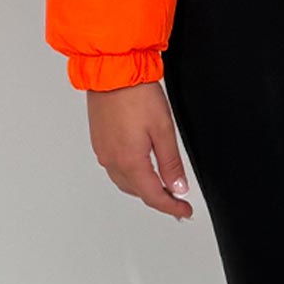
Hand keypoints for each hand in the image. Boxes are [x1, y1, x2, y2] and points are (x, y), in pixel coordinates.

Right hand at [86, 81, 193, 220]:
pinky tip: (140, 168)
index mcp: (129, 161)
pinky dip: (130, 175)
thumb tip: (178, 188)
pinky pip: (115, 169)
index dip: (171, 207)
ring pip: (124, 182)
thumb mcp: (163, 129)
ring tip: (162, 187)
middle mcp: (112, 161)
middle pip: (138, 191)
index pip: (153, 196)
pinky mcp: (99, 142)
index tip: (184, 211)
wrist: (112, 72)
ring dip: (143, 188)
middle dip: (158, 198)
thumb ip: (170, 162)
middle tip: (177, 200)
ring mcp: (103, 152)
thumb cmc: (137, 95)